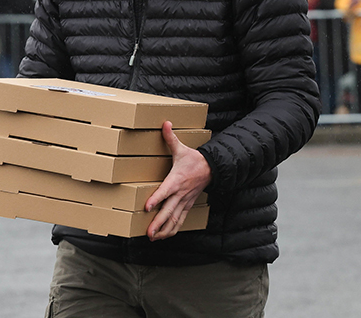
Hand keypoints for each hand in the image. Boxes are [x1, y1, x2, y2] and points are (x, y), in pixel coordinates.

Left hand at [145, 121, 211, 240]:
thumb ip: (170, 138)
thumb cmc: (195, 159)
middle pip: (169, 210)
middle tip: (148, 232)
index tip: (147, 207)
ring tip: (153, 237)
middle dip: (158, 222)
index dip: (156, 199)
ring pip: (175, 219)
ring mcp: (185, 200)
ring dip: (164, 229)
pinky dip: (172, 229)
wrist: (213, 168)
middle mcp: (180, 193)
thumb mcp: (182, 148)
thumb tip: (164, 123)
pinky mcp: (188, 204)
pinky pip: (180, 220)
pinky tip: (163, 236)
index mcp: (177, 179)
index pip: (165, 191)